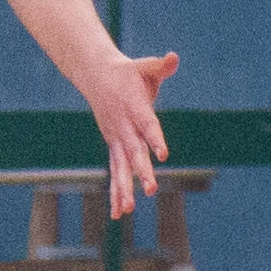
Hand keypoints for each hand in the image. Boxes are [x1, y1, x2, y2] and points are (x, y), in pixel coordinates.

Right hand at [88, 50, 180, 217]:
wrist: (97, 76)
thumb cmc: (129, 73)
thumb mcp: (145, 66)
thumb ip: (161, 66)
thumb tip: (174, 57)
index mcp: (134, 107)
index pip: (147, 125)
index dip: (155, 139)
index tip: (163, 155)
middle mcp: (124, 127)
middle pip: (134, 152)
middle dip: (141, 172)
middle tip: (151, 190)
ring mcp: (116, 139)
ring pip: (120, 167)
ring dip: (123, 189)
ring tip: (127, 210)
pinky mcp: (113, 147)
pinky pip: (114, 172)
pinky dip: (115, 192)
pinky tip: (118, 213)